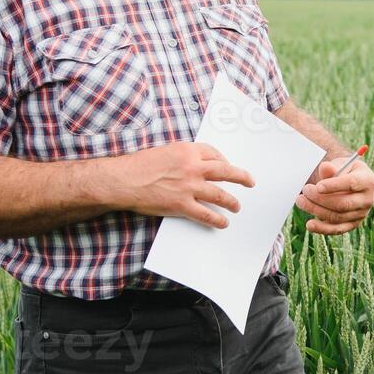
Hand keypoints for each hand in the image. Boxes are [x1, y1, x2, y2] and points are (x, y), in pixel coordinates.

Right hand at [105, 142, 253, 228]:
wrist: (123, 180)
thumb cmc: (137, 166)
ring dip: (231, 201)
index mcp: (187, 151)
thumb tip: (192, 165)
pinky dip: (216, 219)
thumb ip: (180, 157)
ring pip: (219, 194)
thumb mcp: (163, 152)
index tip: (228, 165)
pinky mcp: (182, 205)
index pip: (213, 154)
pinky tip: (222, 222)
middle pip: (225, 171)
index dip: (224, 160)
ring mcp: (189, 187)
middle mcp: (192, 167)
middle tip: (250, 182)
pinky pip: (205, 214)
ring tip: (237, 206)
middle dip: (240, 177)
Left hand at [295, 157, 373, 234]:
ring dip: (316, 210)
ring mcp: (361, 214)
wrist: (351, 183)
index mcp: (368, 181)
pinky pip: (337, 229)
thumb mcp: (341, 165)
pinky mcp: (352, 224)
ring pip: (337, 217)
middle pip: (343, 203)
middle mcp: (368, 199)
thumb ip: (332, 168)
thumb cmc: (344, 171)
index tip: (318, 186)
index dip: (334, 186)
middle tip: (305, 191)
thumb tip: (325, 167)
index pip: (352, 184)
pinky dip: (322, 228)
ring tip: (301, 201)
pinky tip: (310, 224)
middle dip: (321, 199)